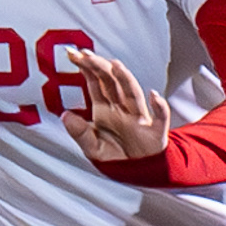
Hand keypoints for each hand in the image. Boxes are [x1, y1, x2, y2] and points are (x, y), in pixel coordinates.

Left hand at [61, 48, 170, 164]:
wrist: (136, 172)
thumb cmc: (115, 155)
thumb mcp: (92, 147)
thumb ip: (79, 132)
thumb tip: (64, 116)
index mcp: (105, 108)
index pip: (95, 82)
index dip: (85, 68)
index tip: (73, 54)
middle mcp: (122, 108)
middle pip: (111, 82)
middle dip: (100, 67)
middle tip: (87, 54)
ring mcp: (139, 117)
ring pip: (133, 93)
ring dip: (126, 79)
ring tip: (116, 66)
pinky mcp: (155, 132)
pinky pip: (160, 117)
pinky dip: (159, 106)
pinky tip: (154, 96)